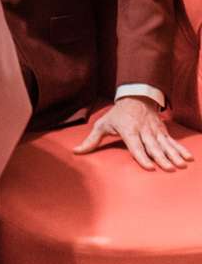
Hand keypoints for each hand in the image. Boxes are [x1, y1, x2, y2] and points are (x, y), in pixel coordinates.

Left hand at [73, 96, 193, 170]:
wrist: (135, 96)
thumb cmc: (117, 114)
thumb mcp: (102, 124)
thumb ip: (91, 140)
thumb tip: (76, 152)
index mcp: (128, 130)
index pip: (135, 145)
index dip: (141, 155)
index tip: (149, 166)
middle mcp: (143, 130)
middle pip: (152, 146)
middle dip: (161, 157)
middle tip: (169, 168)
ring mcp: (154, 130)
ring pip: (164, 144)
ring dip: (173, 155)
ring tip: (181, 165)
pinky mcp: (162, 131)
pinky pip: (172, 141)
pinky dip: (180, 149)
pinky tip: (188, 158)